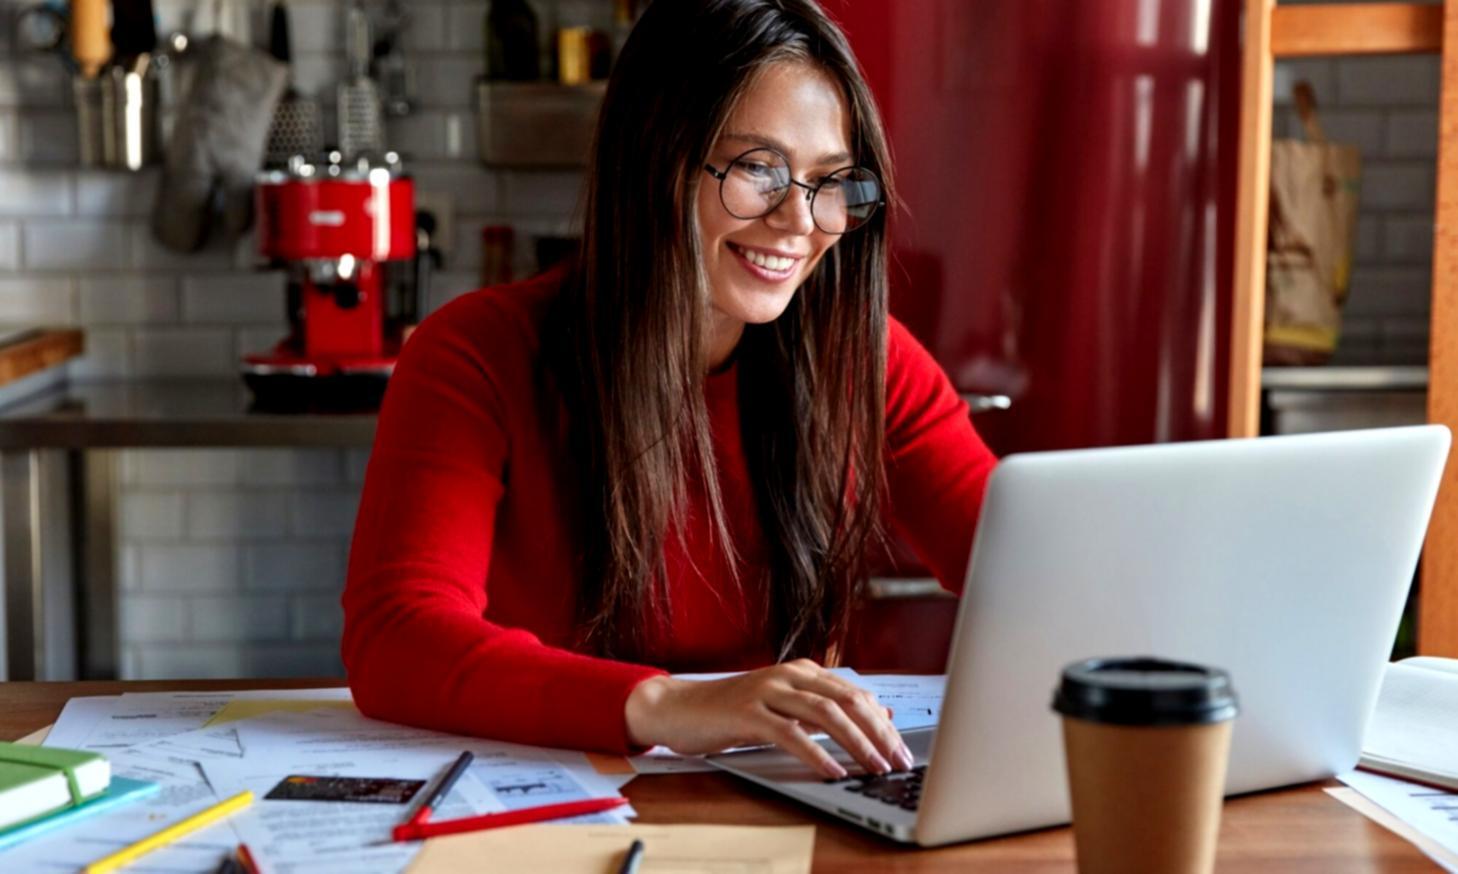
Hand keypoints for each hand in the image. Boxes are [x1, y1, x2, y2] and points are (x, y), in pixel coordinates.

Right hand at [624, 659, 913, 779]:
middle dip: (879, 733)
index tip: (902, 749)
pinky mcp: (747, 713)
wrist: (679, 708)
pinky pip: (790, 734)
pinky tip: (833, 771)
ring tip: (875, 767)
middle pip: (846, 701)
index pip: (854, 694)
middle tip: (899, 762)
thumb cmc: (731, 712)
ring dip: (856, 743)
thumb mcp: (782, 708)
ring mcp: (767, 691)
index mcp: (801, 671)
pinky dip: (816, 754)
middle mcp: (788, 675)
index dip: (882, 722)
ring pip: (824, 714)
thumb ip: (821, 710)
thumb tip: (873, 719)